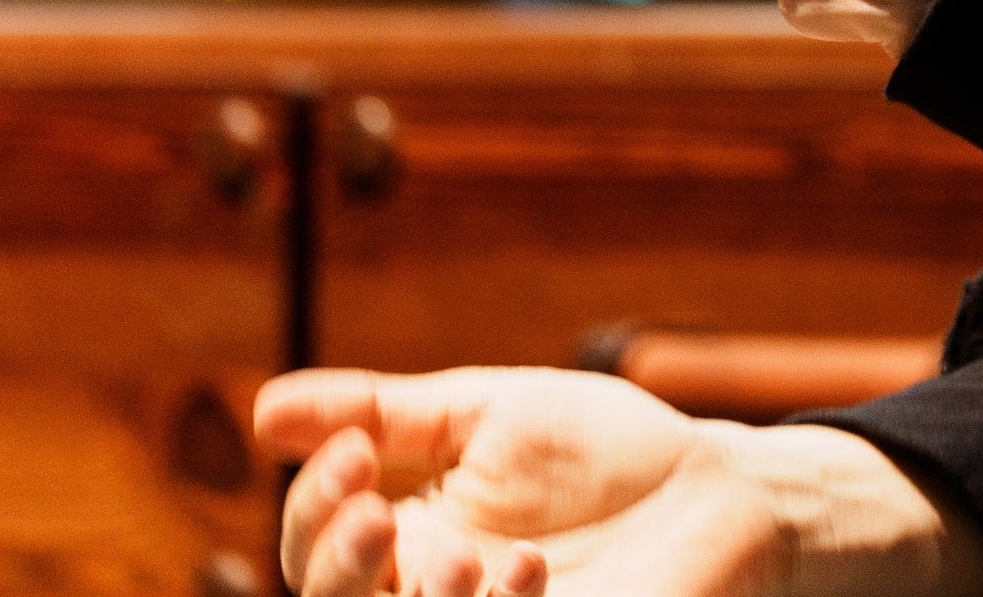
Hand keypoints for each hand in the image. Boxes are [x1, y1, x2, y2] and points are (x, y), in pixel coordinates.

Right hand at [255, 366, 982, 596]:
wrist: (718, 489)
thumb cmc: (601, 452)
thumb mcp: (488, 415)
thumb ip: (386, 414)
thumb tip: (264, 411)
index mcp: (402, 542)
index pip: (315, 547)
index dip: (314, 506)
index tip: (356, 448)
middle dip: (337, 566)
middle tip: (377, 510)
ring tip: (469, 556)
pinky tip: (520, 571)